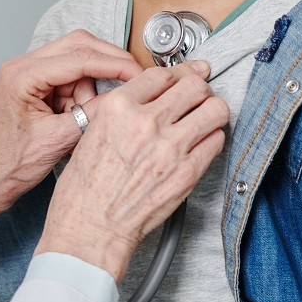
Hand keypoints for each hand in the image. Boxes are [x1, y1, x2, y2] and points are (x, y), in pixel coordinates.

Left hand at [0, 30, 141, 249]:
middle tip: (132, 81)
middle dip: (108, 64)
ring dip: (90, 83)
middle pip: (78, 45)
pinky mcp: (32, 84)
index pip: (79, 57)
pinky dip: (80, 92)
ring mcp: (25, 73)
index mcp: (21, 76)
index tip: (139, 73)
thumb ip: (92, 114)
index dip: (115, 65)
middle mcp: (20, 66)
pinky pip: (67, 76)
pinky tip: (76, 115)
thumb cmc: (9, 166)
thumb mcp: (58, 141)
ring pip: (75, 59)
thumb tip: (124, 95)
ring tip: (83, 116)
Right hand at [35, 61, 229, 281]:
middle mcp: (145, 122)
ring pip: (214, 108)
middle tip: (195, 98)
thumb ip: (124, 109)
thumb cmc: (85, 188)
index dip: (174, 77)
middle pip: (193, 85)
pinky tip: (200, 144)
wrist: (91, 227)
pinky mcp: (188, 172)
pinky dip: (212, 139)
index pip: (162, 74)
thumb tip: (150, 95)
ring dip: (211, 111)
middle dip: (197, 90)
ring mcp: (170, 147)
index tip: (179, 80)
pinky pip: (216, 140)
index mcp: (118, 108)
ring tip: (204, 118)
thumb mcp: (93, 132)